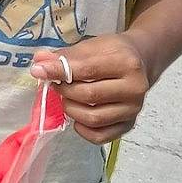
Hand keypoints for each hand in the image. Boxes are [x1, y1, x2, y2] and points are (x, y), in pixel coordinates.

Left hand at [30, 36, 152, 145]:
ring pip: (93, 119)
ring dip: (72, 109)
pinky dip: (82, 129)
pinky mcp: (129, 125)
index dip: (58, 71)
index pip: (86, 70)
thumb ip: (65, 56)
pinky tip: (79, 116)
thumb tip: (39, 63)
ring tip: (68, 98)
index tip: (39, 71)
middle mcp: (135, 88)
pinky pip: (99, 136)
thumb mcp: (92, 46)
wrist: (141, 62)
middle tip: (57, 84)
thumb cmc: (114, 53)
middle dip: (65, 91)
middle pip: (89, 96)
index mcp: (127, 63)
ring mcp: (133, 110)